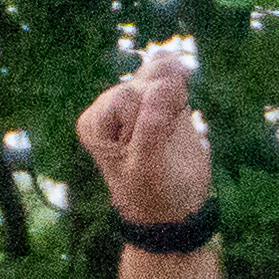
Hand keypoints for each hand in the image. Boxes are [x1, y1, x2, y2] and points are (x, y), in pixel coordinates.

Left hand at [75, 43, 211, 227]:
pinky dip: (179, 76)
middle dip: (163, 106)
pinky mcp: (158, 96)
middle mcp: (109, 106)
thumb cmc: (153, 193)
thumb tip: (164, 85)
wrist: (173, 209)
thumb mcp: (148, 169)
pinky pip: (169, 69)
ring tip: (176, 122)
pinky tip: (184, 95)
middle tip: (166, 140)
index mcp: (95, 123)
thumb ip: (152, 128)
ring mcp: (135, 98)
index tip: (149, 150)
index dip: (146, 119)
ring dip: (174, 91)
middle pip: (142, 82)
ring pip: (157, 70)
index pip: (124, 98)